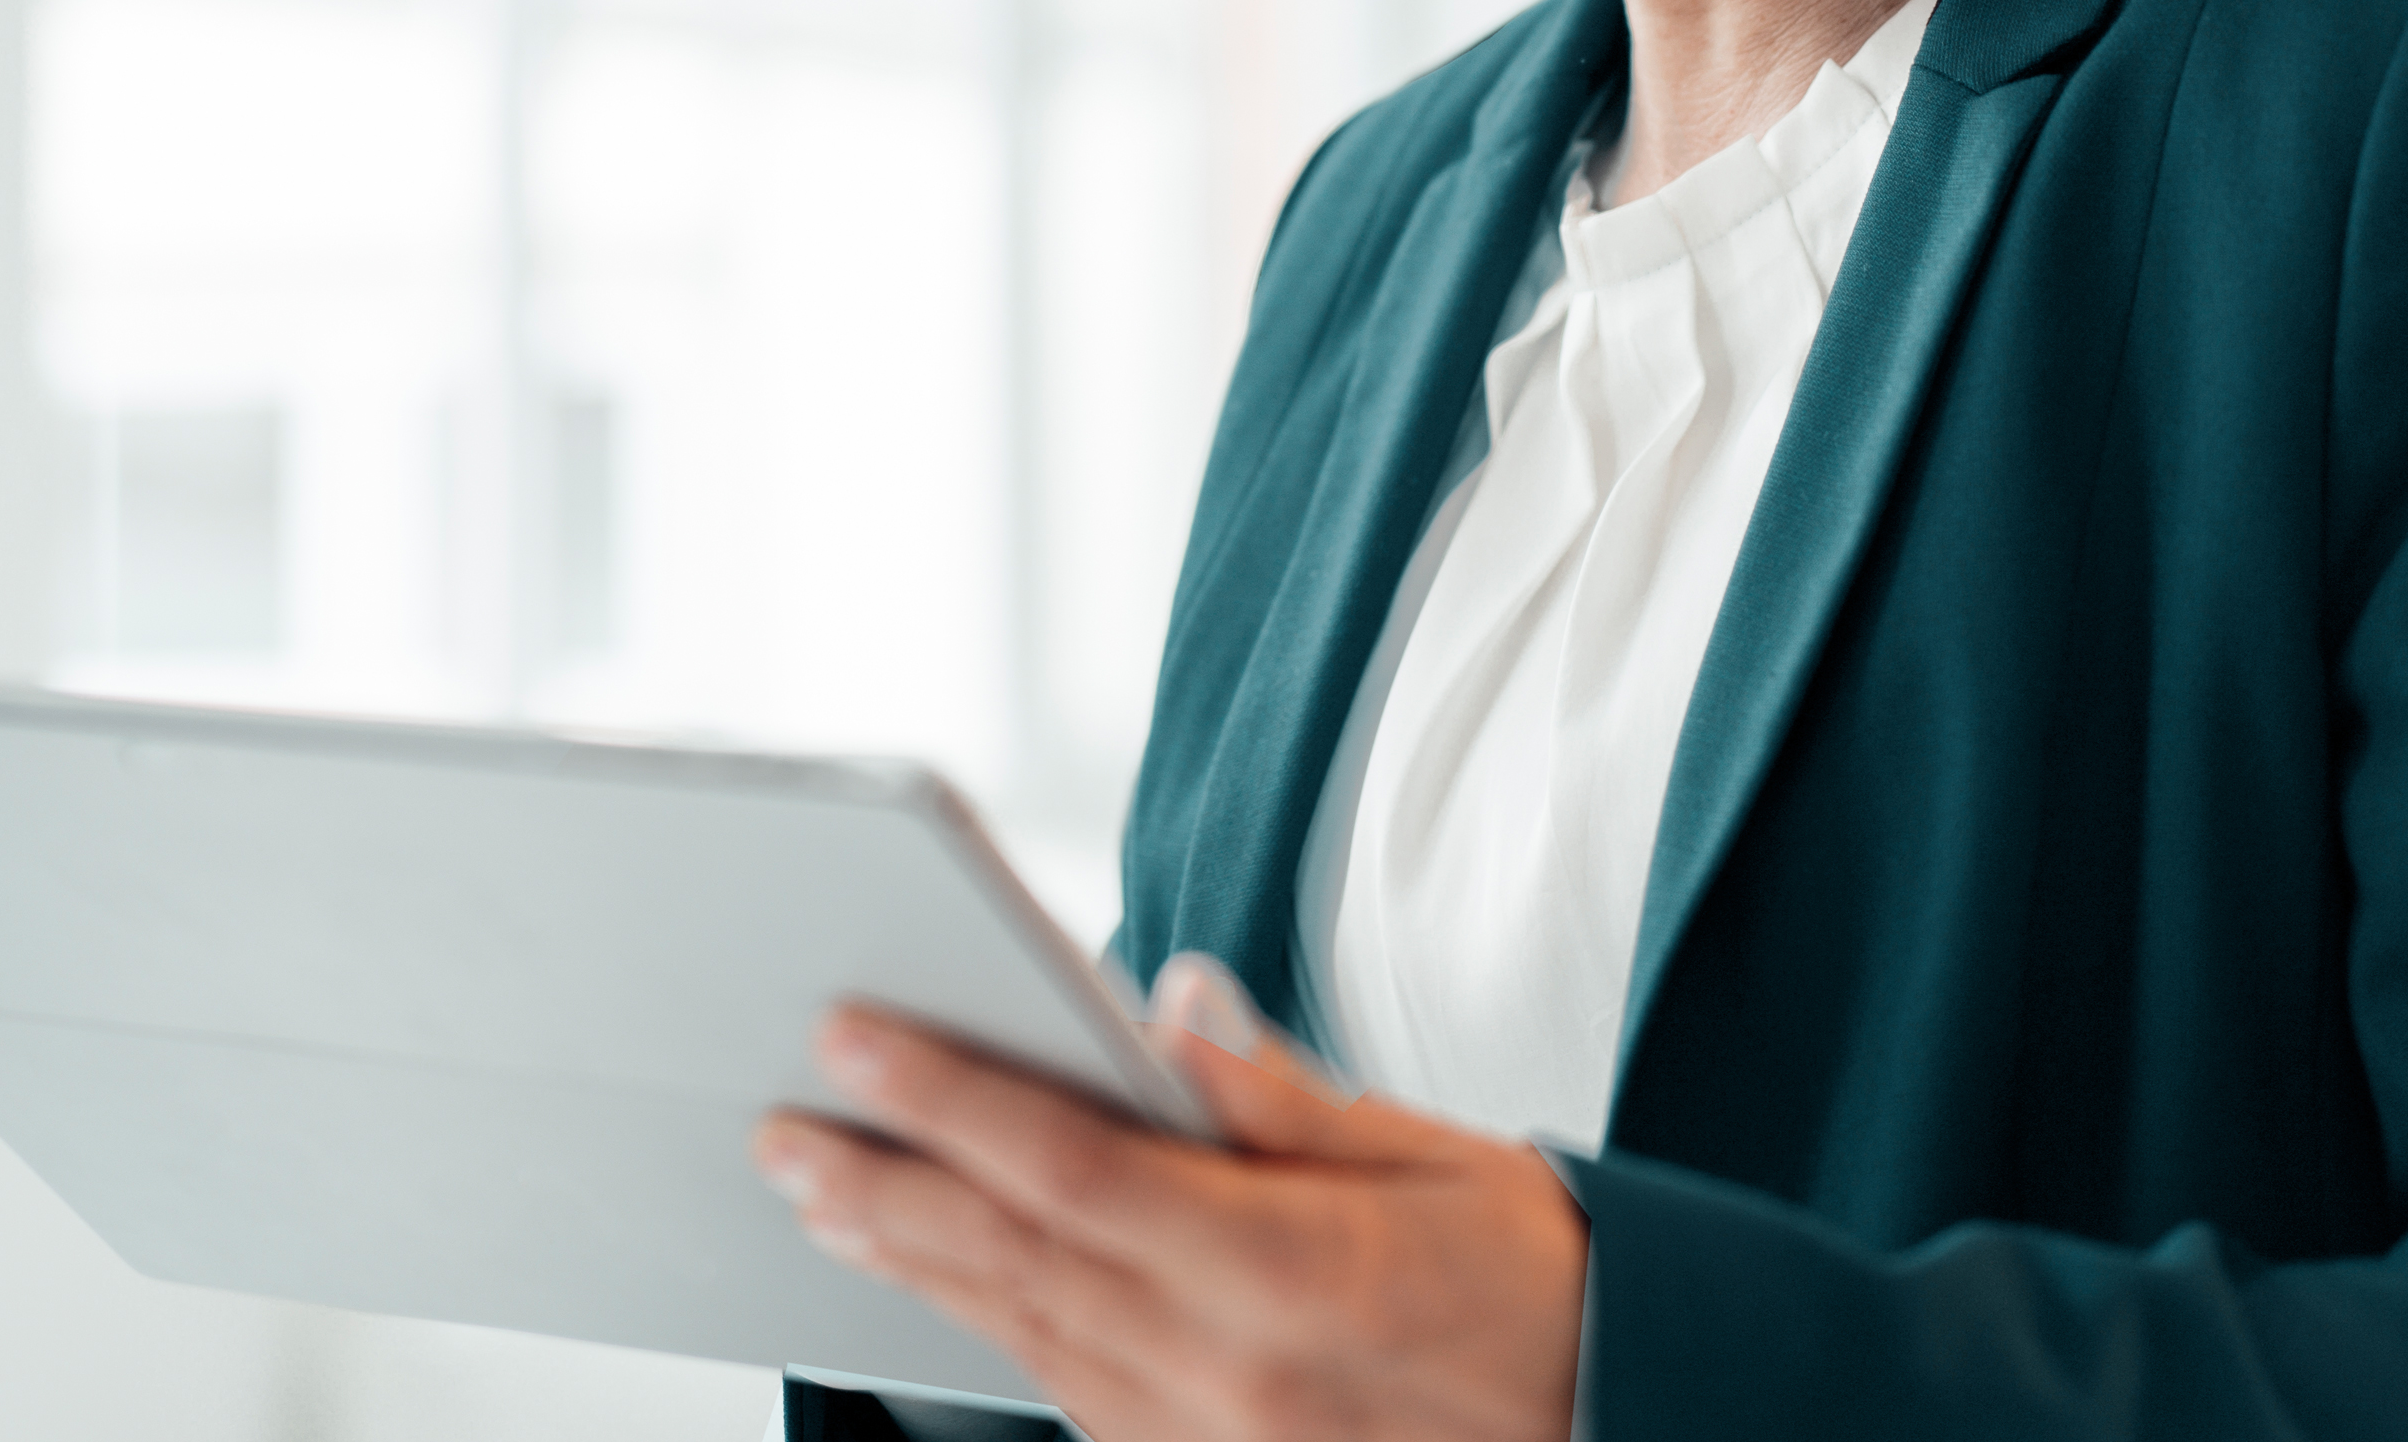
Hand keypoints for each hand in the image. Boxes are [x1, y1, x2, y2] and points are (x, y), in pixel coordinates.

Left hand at [749, 957, 1584, 1440]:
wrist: (1631, 1433)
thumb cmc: (1548, 1290)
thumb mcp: (1442, 1161)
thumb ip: (1281, 1099)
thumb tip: (1164, 1008)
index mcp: (1290, 1274)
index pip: (1074, 1169)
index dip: (948, 1099)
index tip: (852, 1036)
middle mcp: (1229, 1377)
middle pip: (1012, 1263)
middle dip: (881, 1187)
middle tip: (776, 1126)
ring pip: (1023, 1338)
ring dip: (909, 1262)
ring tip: (819, 1196)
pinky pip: (1072, 1395)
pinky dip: (993, 1328)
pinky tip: (938, 1281)